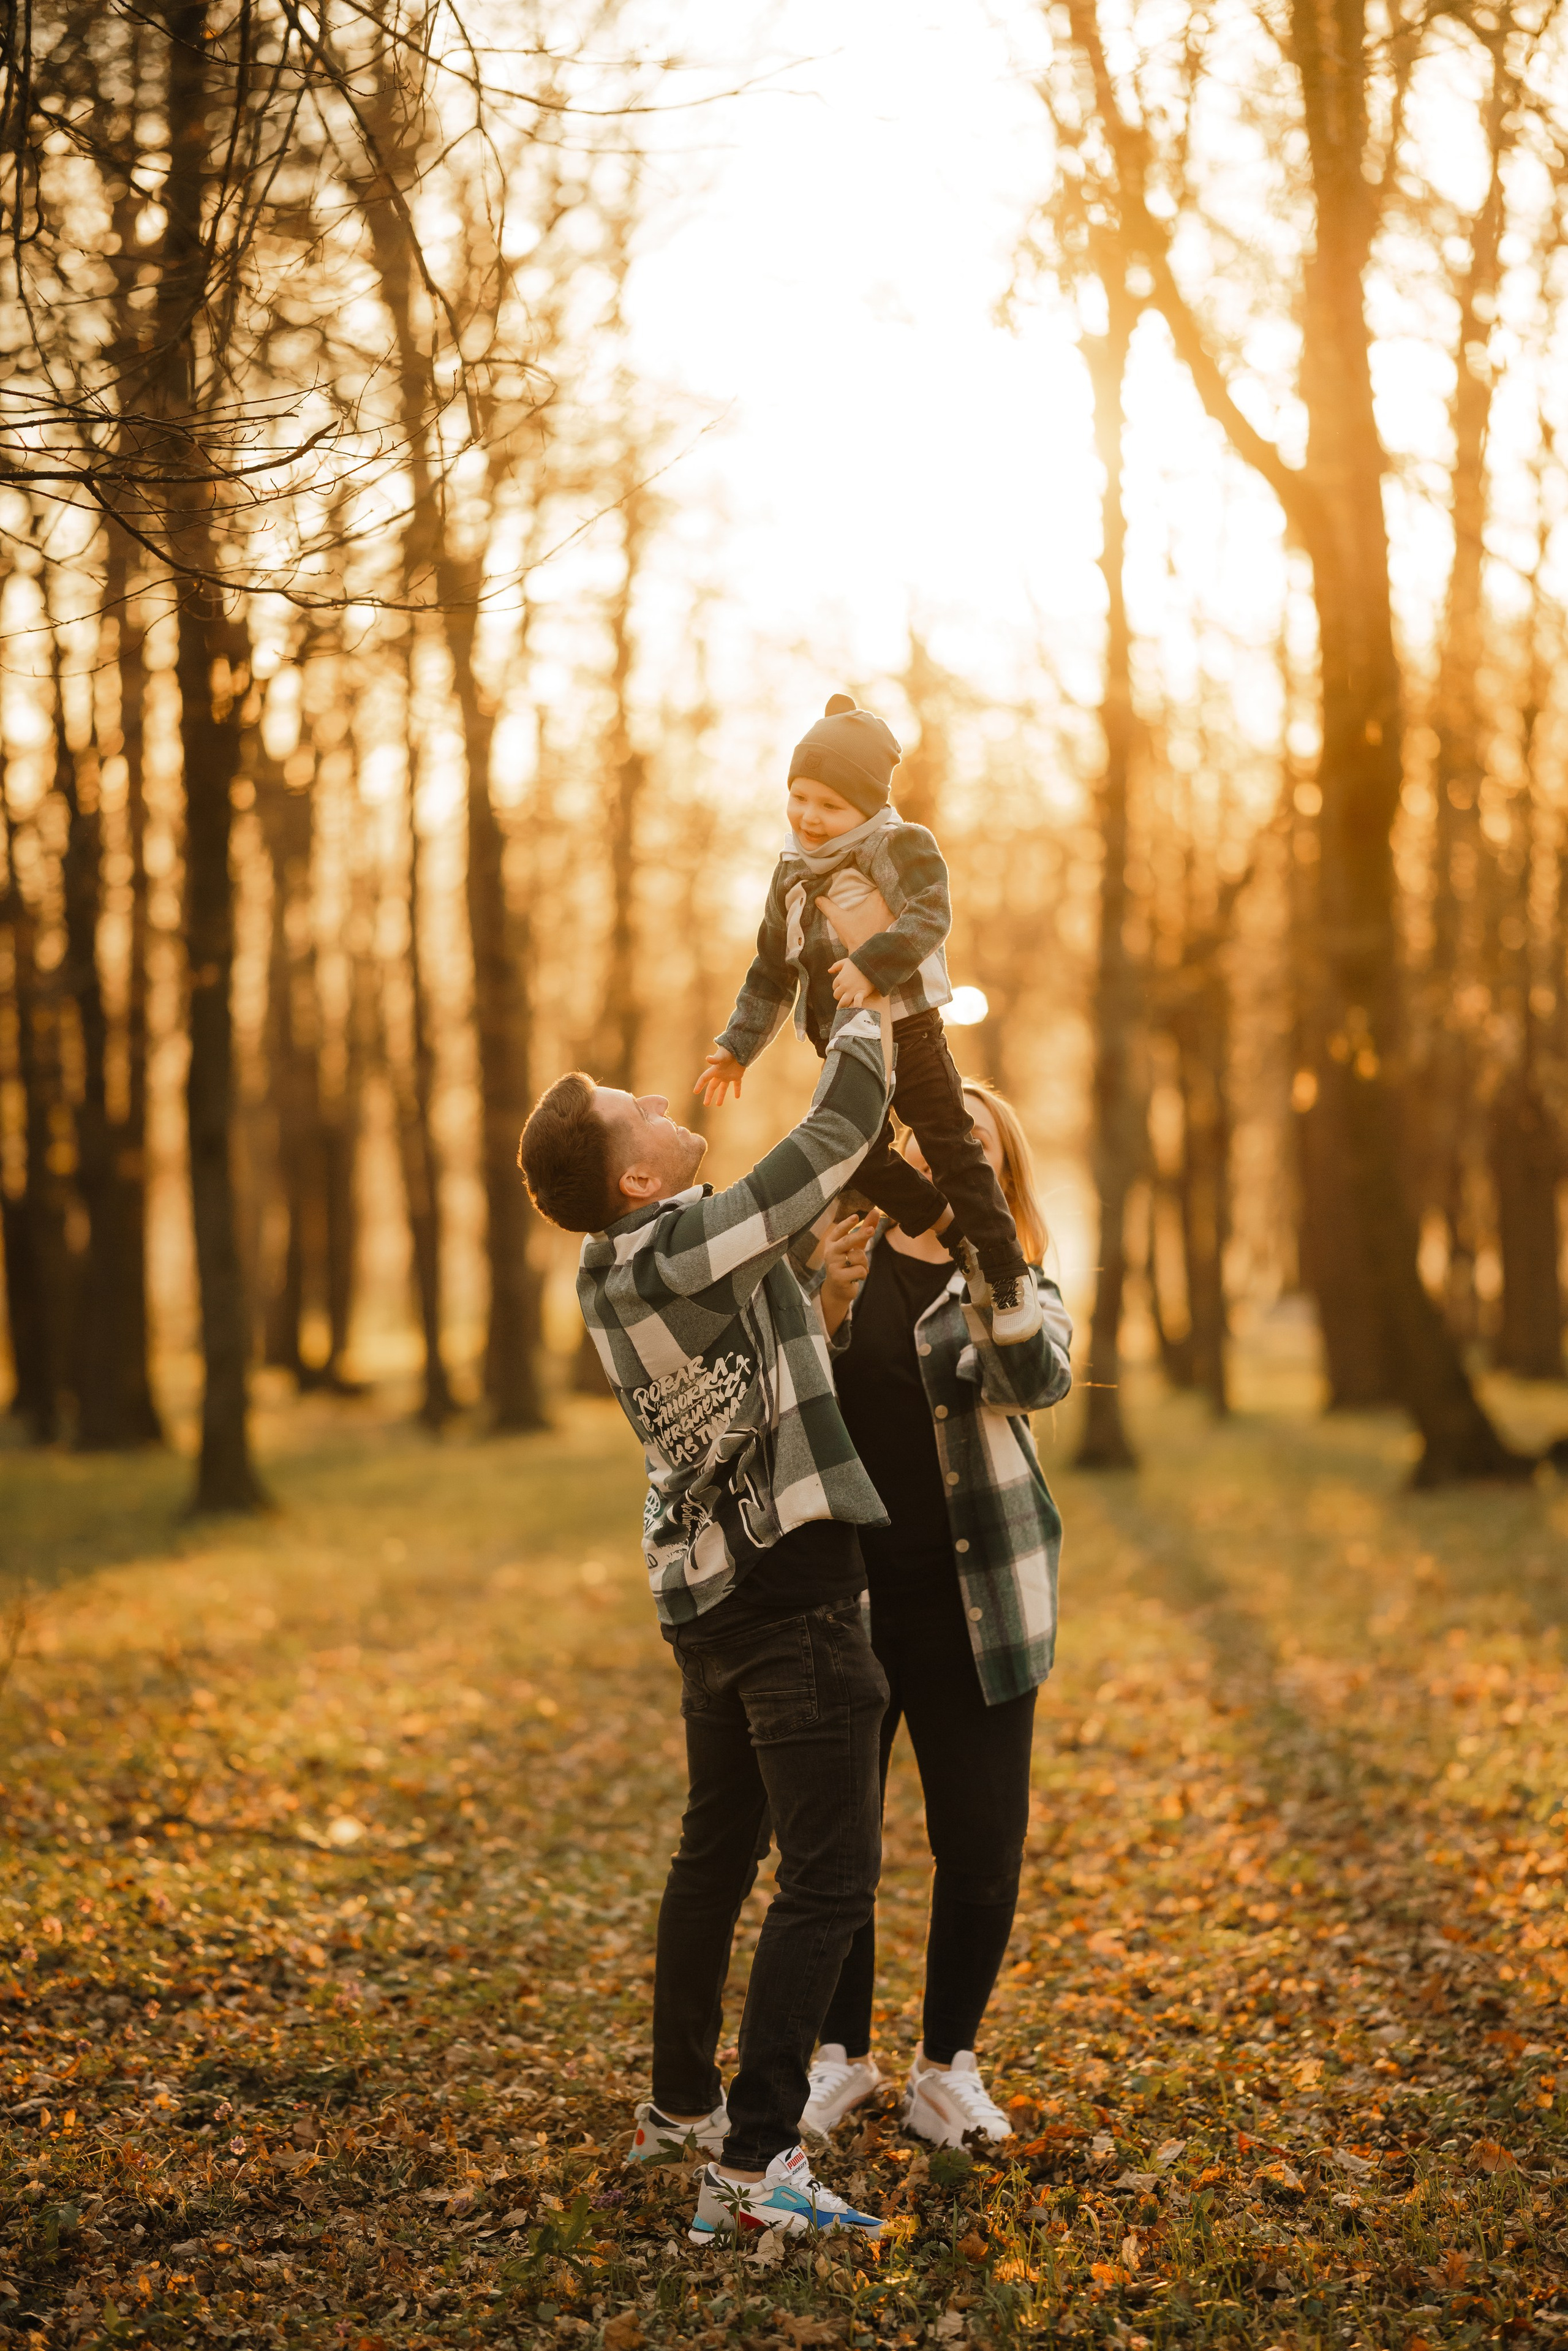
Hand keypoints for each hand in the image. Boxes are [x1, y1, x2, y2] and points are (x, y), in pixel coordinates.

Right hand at [694, 1045, 744, 1106]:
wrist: (740, 1048)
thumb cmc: (730, 1051)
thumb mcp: (721, 1055)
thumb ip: (715, 1058)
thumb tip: (707, 1058)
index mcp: (715, 1070)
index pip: (704, 1078)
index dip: (699, 1084)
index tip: (695, 1092)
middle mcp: (720, 1074)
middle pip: (712, 1086)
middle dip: (708, 1095)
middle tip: (706, 1104)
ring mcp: (728, 1075)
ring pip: (723, 1088)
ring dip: (721, 1096)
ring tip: (718, 1104)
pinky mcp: (737, 1075)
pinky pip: (737, 1084)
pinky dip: (737, 1090)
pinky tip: (738, 1097)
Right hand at [814, 886, 891, 951]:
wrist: (868, 956)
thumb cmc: (855, 937)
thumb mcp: (839, 920)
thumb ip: (828, 907)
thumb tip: (818, 898)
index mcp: (878, 898)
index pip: (881, 882)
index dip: (876, 880)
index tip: (870, 881)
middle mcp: (890, 905)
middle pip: (888, 891)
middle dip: (881, 890)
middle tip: (872, 891)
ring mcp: (896, 915)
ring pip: (893, 902)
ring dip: (887, 902)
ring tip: (879, 904)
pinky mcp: (897, 925)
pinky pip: (897, 913)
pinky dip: (892, 912)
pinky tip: (884, 914)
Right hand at [819, 1210, 878, 1333]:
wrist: (837, 1289)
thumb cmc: (847, 1263)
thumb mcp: (856, 1246)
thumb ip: (864, 1229)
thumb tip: (875, 1211)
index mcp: (832, 1242)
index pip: (839, 1230)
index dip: (847, 1224)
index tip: (856, 1217)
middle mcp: (830, 1252)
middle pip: (848, 1241)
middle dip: (861, 1235)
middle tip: (871, 1230)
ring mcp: (832, 1265)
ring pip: (859, 1257)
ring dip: (864, 1263)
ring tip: (857, 1268)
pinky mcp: (838, 1277)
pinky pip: (860, 1270)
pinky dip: (863, 1274)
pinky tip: (856, 1277)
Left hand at [829, 957, 876, 1008]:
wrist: (871, 963)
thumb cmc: (858, 962)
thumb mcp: (845, 961)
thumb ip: (836, 966)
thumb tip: (829, 971)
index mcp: (839, 978)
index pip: (834, 987)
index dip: (838, 988)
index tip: (843, 987)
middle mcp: (844, 986)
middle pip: (837, 996)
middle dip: (840, 996)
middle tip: (846, 995)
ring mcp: (852, 991)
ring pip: (843, 1002)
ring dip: (844, 1005)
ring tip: (845, 1008)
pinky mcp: (861, 993)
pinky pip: (857, 1002)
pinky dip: (856, 1006)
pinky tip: (855, 1009)